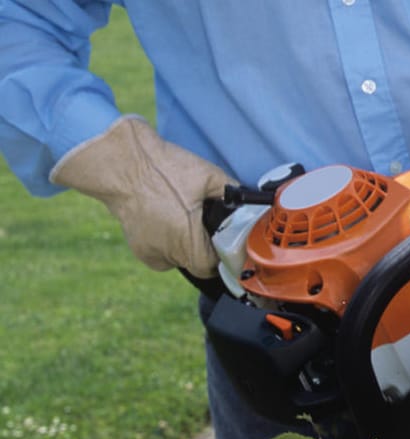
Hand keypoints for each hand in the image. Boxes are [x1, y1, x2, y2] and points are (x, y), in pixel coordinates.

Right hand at [50, 116, 232, 276]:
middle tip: (203, 220)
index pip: (215, 266)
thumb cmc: (161, 169)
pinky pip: (163, 254)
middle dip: (205, 245)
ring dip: (187, 245)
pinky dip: (169, 243)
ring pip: (181, 259)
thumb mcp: (209, 176)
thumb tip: (251, 201)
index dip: (223, 253)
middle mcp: (168, 254)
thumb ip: (233, 194)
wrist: (118, 161)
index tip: (224, 238)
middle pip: (198, 263)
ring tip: (183, 216)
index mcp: (188, 243)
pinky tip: (167, 221)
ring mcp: (150, 253)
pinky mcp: (138, 248)